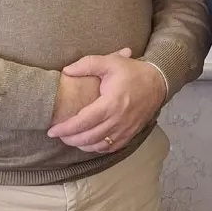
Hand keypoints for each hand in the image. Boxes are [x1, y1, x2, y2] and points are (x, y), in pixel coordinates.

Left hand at [47, 47, 166, 151]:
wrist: (159, 82)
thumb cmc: (133, 72)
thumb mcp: (110, 62)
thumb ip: (87, 64)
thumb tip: (66, 71)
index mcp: (111, 103)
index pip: (83, 122)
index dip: (66, 129)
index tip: (52, 131)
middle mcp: (118, 120)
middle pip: (88, 137)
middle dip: (70, 139)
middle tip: (59, 136)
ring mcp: (125, 129)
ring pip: (98, 145)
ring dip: (82, 145)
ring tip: (71, 139)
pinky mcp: (131, 133)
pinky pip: (111, 147)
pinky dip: (97, 148)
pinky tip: (89, 143)